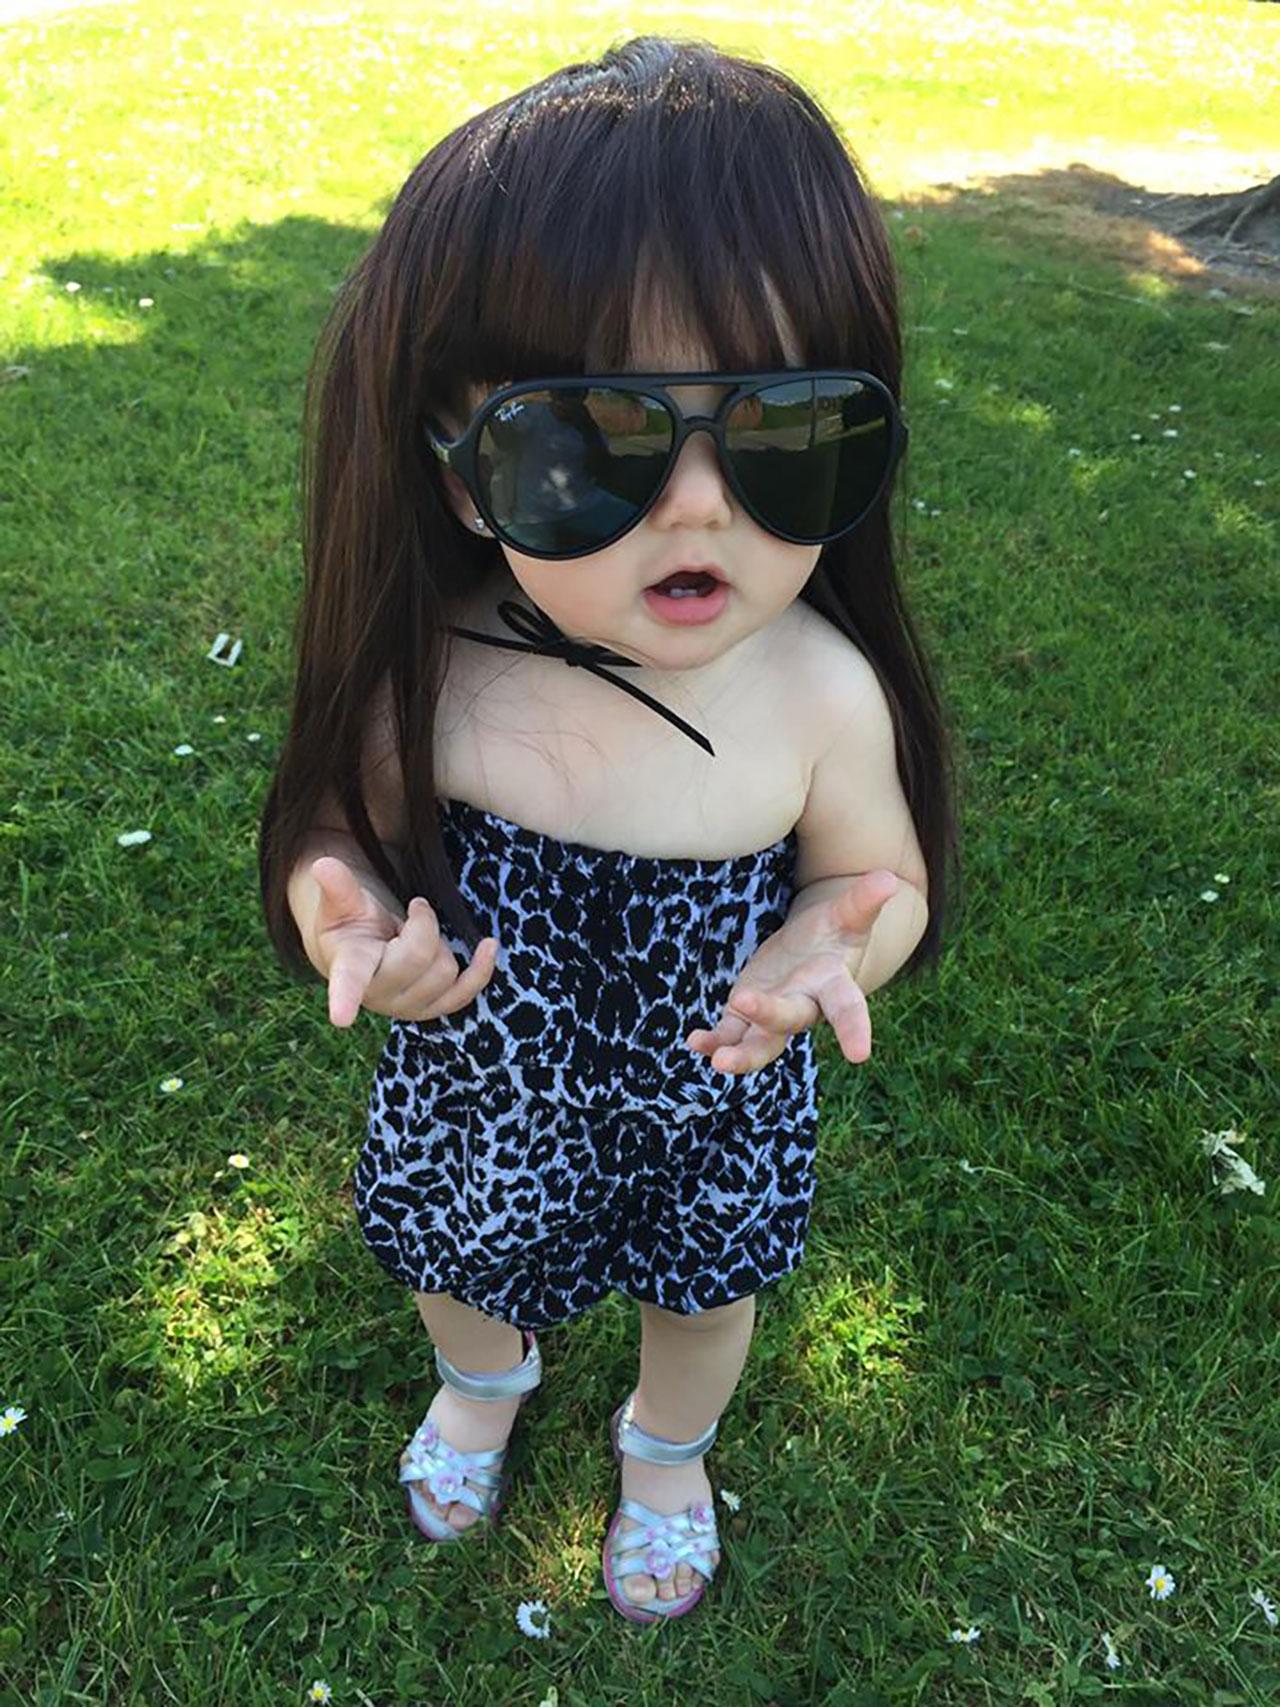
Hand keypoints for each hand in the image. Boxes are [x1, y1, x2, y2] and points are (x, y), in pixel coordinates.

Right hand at [308, 856, 498, 1027]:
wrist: (361, 957)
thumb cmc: (350, 926)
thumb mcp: (341, 905)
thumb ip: (337, 887)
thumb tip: (322, 865)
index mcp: (349, 967)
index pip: (347, 982)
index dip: (344, 999)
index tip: (341, 1018)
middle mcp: (377, 995)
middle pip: (419, 958)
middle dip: (424, 925)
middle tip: (415, 910)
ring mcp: (406, 1007)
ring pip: (445, 972)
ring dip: (439, 944)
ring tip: (418, 937)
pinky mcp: (431, 1009)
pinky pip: (465, 993)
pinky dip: (481, 970)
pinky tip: (489, 946)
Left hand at [686, 870, 899, 1074]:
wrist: (811, 952)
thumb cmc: (834, 934)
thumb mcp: (847, 916)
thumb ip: (863, 901)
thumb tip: (889, 878)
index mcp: (832, 985)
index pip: (847, 1008)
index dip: (855, 1029)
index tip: (860, 1054)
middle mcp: (804, 1007)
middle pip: (789, 1018)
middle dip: (768, 1015)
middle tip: (743, 1001)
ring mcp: (774, 1017)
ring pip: (760, 1043)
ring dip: (740, 1055)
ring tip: (719, 1062)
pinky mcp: (746, 1018)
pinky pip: (730, 1034)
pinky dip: (713, 1041)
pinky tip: (694, 1042)